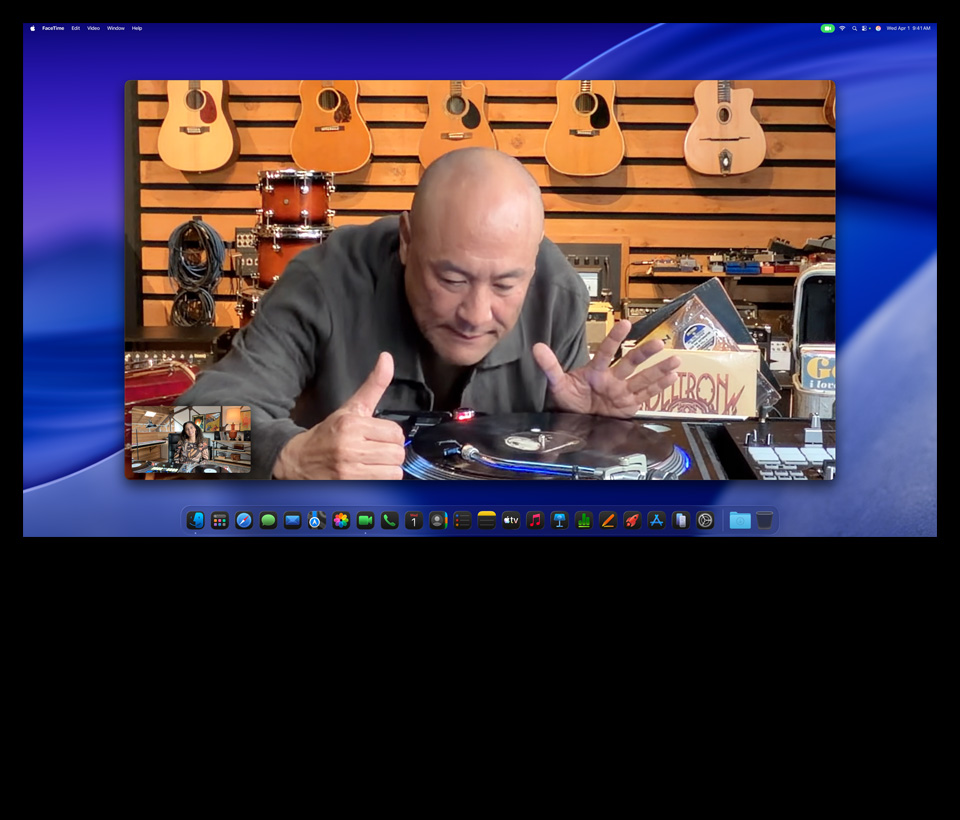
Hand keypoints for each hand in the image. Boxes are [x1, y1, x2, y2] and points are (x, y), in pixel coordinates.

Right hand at [273, 352, 405, 478]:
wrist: (298, 460)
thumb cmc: (328, 433)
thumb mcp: (350, 408)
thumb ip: (373, 385)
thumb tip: (387, 358)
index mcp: (352, 424)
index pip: (396, 433)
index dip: (390, 436)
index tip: (378, 436)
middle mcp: (350, 447)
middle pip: (397, 453)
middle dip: (390, 452)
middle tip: (376, 450)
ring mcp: (349, 470)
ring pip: (393, 471)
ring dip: (387, 468)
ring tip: (372, 462)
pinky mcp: (349, 487)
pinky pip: (383, 485)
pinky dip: (380, 481)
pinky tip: (367, 473)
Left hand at [533, 320, 680, 417]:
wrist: (575, 419)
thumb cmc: (568, 399)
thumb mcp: (557, 384)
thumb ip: (550, 366)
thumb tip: (536, 348)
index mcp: (595, 371)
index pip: (607, 352)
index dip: (615, 338)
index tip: (625, 324)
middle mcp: (612, 379)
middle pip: (631, 363)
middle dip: (645, 353)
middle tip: (658, 342)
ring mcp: (622, 391)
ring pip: (643, 378)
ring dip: (659, 369)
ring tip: (675, 360)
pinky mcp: (629, 405)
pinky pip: (646, 395)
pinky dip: (660, 387)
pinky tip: (673, 377)